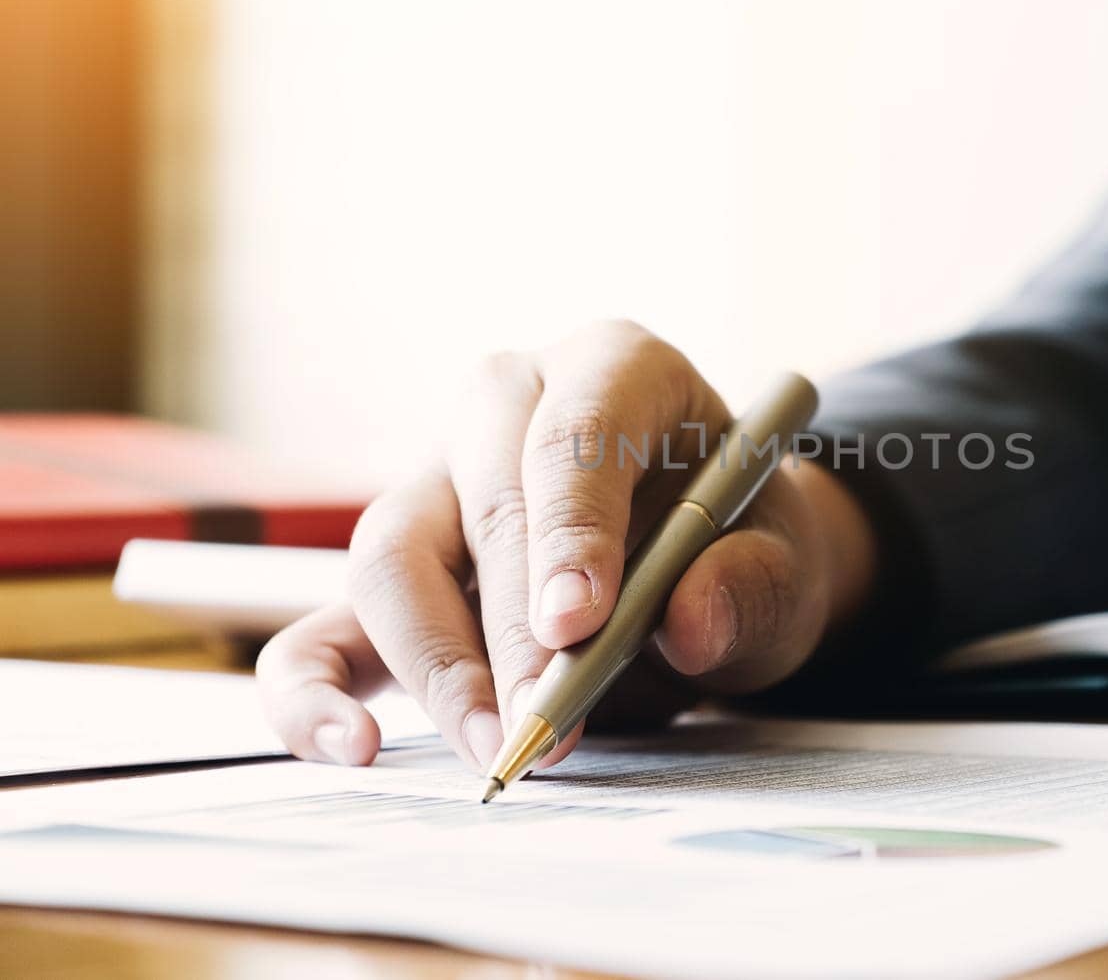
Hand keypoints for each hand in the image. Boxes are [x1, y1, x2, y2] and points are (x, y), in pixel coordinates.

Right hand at [257, 321, 875, 770]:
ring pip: (388, 557)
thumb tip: (691, 621)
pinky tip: (352, 745)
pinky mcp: (392, 576)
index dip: (572, 524)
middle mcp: (507, 406)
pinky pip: (323, 627)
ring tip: (498, 748)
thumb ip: (754, 585)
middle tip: (549, 718)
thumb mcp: (784, 561)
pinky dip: (316, 691)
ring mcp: (434, 483)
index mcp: (614, 367)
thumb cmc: (739, 544)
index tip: (580, 621)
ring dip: (436, 666)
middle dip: (510, 624)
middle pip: (479, 500)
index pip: (576, 429)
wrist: (708, 565)